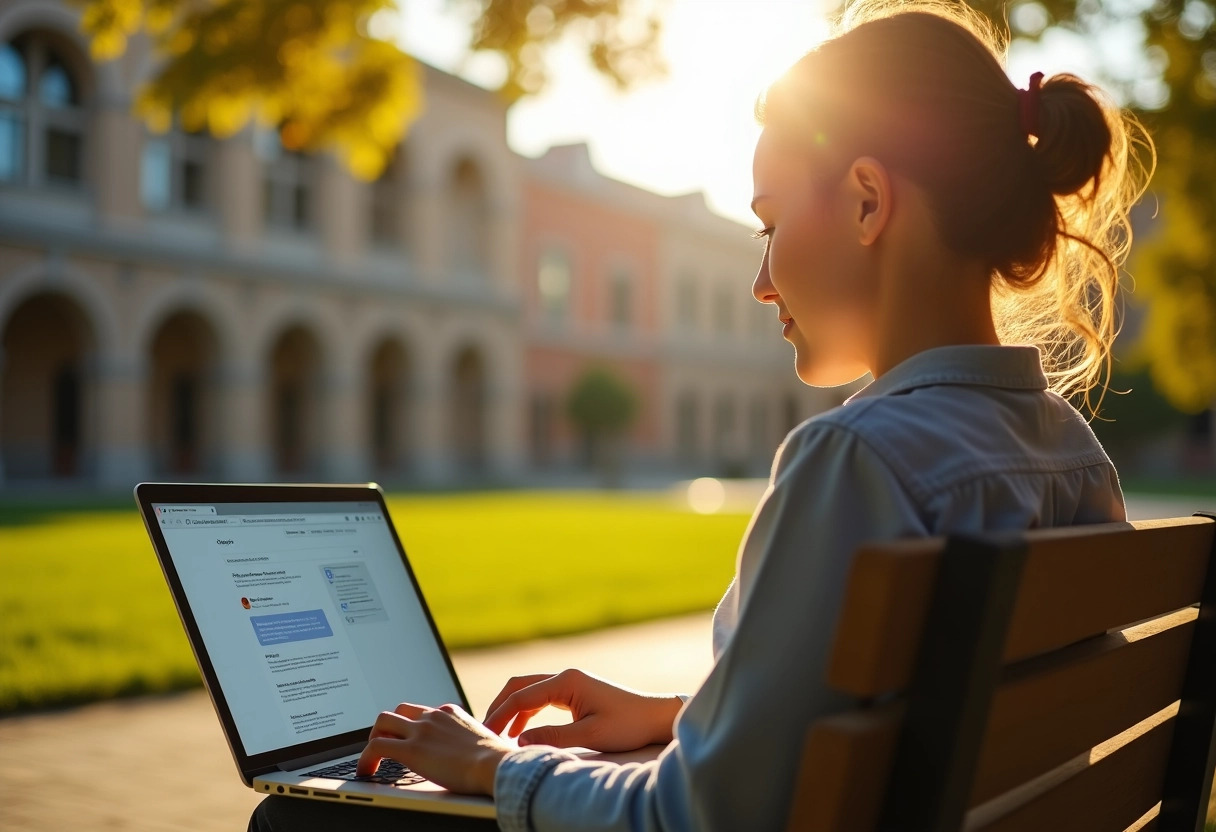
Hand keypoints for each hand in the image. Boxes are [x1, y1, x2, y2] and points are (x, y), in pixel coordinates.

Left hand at [356, 702, 511, 795]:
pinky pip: (376, 746)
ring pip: (383, 721)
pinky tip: (366, 771)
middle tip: (386, 745)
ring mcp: (421, 730)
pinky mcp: (411, 749)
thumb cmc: (497, 760)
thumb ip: (471, 743)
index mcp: (451, 713)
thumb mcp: (484, 742)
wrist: (496, 765)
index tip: (409, 739)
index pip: (422, 712)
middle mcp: (433, 716)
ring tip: (372, 758)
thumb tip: (475, 756)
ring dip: (375, 737)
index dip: (412, 726)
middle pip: (400, 710)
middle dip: (389, 726)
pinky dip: (365, 758)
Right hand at [483, 668, 682, 752]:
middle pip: (520, 686)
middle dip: (499, 706)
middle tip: (484, 729)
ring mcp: (570, 683)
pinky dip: (527, 712)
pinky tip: (520, 730)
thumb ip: (553, 737)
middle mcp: (565, 677)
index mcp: (566, 682)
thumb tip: (519, 740)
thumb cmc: (627, 725)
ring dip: (512, 709)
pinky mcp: (575, 692)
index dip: (500, 715)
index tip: (486, 734)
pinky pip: (541, 698)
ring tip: (498, 733)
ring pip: (529, 690)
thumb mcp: (590, 736)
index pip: (522, 696)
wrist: (654, 717)